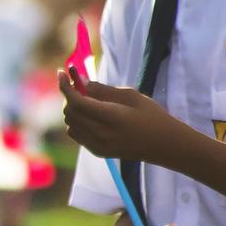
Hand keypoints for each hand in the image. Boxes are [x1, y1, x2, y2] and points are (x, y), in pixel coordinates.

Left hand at [59, 69, 187, 164]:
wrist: (164, 145)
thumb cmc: (151, 115)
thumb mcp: (131, 96)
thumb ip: (103, 90)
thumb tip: (81, 82)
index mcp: (110, 118)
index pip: (77, 102)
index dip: (65, 86)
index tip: (61, 72)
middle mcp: (100, 134)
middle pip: (70, 112)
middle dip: (69, 95)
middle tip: (78, 84)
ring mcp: (98, 146)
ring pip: (70, 124)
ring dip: (72, 109)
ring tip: (87, 99)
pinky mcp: (98, 152)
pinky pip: (77, 134)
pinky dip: (76, 122)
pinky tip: (89, 114)